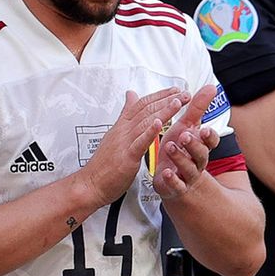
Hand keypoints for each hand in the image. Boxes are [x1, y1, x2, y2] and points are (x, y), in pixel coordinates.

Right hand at [78, 88, 186, 208]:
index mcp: (122, 126)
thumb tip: (130, 96)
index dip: (159, 95)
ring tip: (177, 102)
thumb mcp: (115, 134)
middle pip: (146, 109)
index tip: (175, 90)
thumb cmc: (103, 165)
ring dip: (163, 111)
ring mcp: (124, 143)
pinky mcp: (126, 157)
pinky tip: (159, 123)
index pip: (141, 104)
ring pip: (145, 122)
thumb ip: (125, 115)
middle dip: (167, 100)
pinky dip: (149, 131)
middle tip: (183, 93)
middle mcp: (123, 131)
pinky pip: (139, 142)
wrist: (90, 184)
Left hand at [153, 84, 220, 200]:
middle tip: (184, 135)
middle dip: (194, 145)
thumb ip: (198, 108)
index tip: (203, 129)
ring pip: (188, 168)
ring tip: (170, 147)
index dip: (209, 136)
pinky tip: (166, 172)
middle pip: (201, 154)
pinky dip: (172, 179)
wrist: (169, 176)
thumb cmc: (179, 148)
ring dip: (180, 158)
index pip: (210, 141)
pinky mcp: (176, 187)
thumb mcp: (187, 126)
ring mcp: (187, 175)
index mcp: (200, 145)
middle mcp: (196, 160)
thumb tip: (211, 87)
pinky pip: (177, 185)